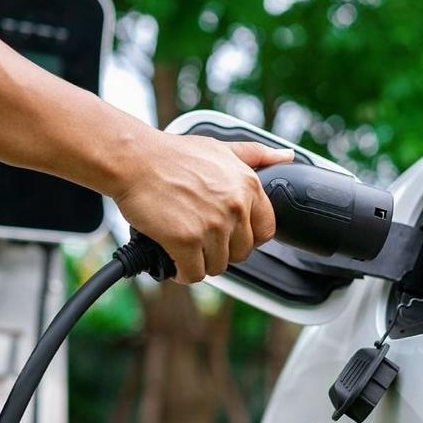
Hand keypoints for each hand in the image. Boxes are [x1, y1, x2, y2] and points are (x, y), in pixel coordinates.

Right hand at [114, 133, 293, 283]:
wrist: (135, 160)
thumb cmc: (172, 155)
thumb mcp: (221, 148)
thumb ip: (256, 155)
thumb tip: (286, 156)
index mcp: (248, 186)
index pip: (266, 230)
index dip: (247, 238)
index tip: (230, 236)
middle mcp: (235, 207)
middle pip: (241, 252)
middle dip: (221, 250)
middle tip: (200, 240)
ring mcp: (212, 225)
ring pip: (218, 266)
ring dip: (200, 262)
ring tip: (184, 248)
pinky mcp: (186, 241)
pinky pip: (194, 274)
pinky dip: (183, 272)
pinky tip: (174, 260)